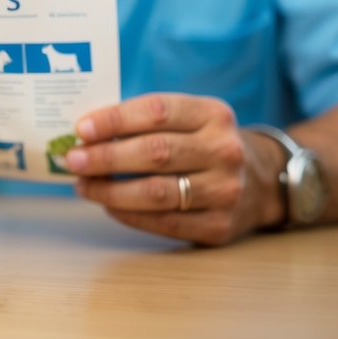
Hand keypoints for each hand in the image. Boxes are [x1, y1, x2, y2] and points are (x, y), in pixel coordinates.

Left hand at [65, 93, 284, 244]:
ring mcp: (226, 190)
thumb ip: (146, 122)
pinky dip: (129, 215)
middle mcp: (224, 150)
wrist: (264, 182)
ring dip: (110, 190)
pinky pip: (165, 223)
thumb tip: (86, 135)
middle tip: (73, 160)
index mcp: (213, 114)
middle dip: (105, 157)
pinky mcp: (220, 226)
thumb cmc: (204, 145)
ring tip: (83, 185)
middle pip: (154, 152)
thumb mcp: (190, 120)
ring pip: (156, 192)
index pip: (157, 112)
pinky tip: (109, 205)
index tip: (81, 129)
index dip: (115, 120)